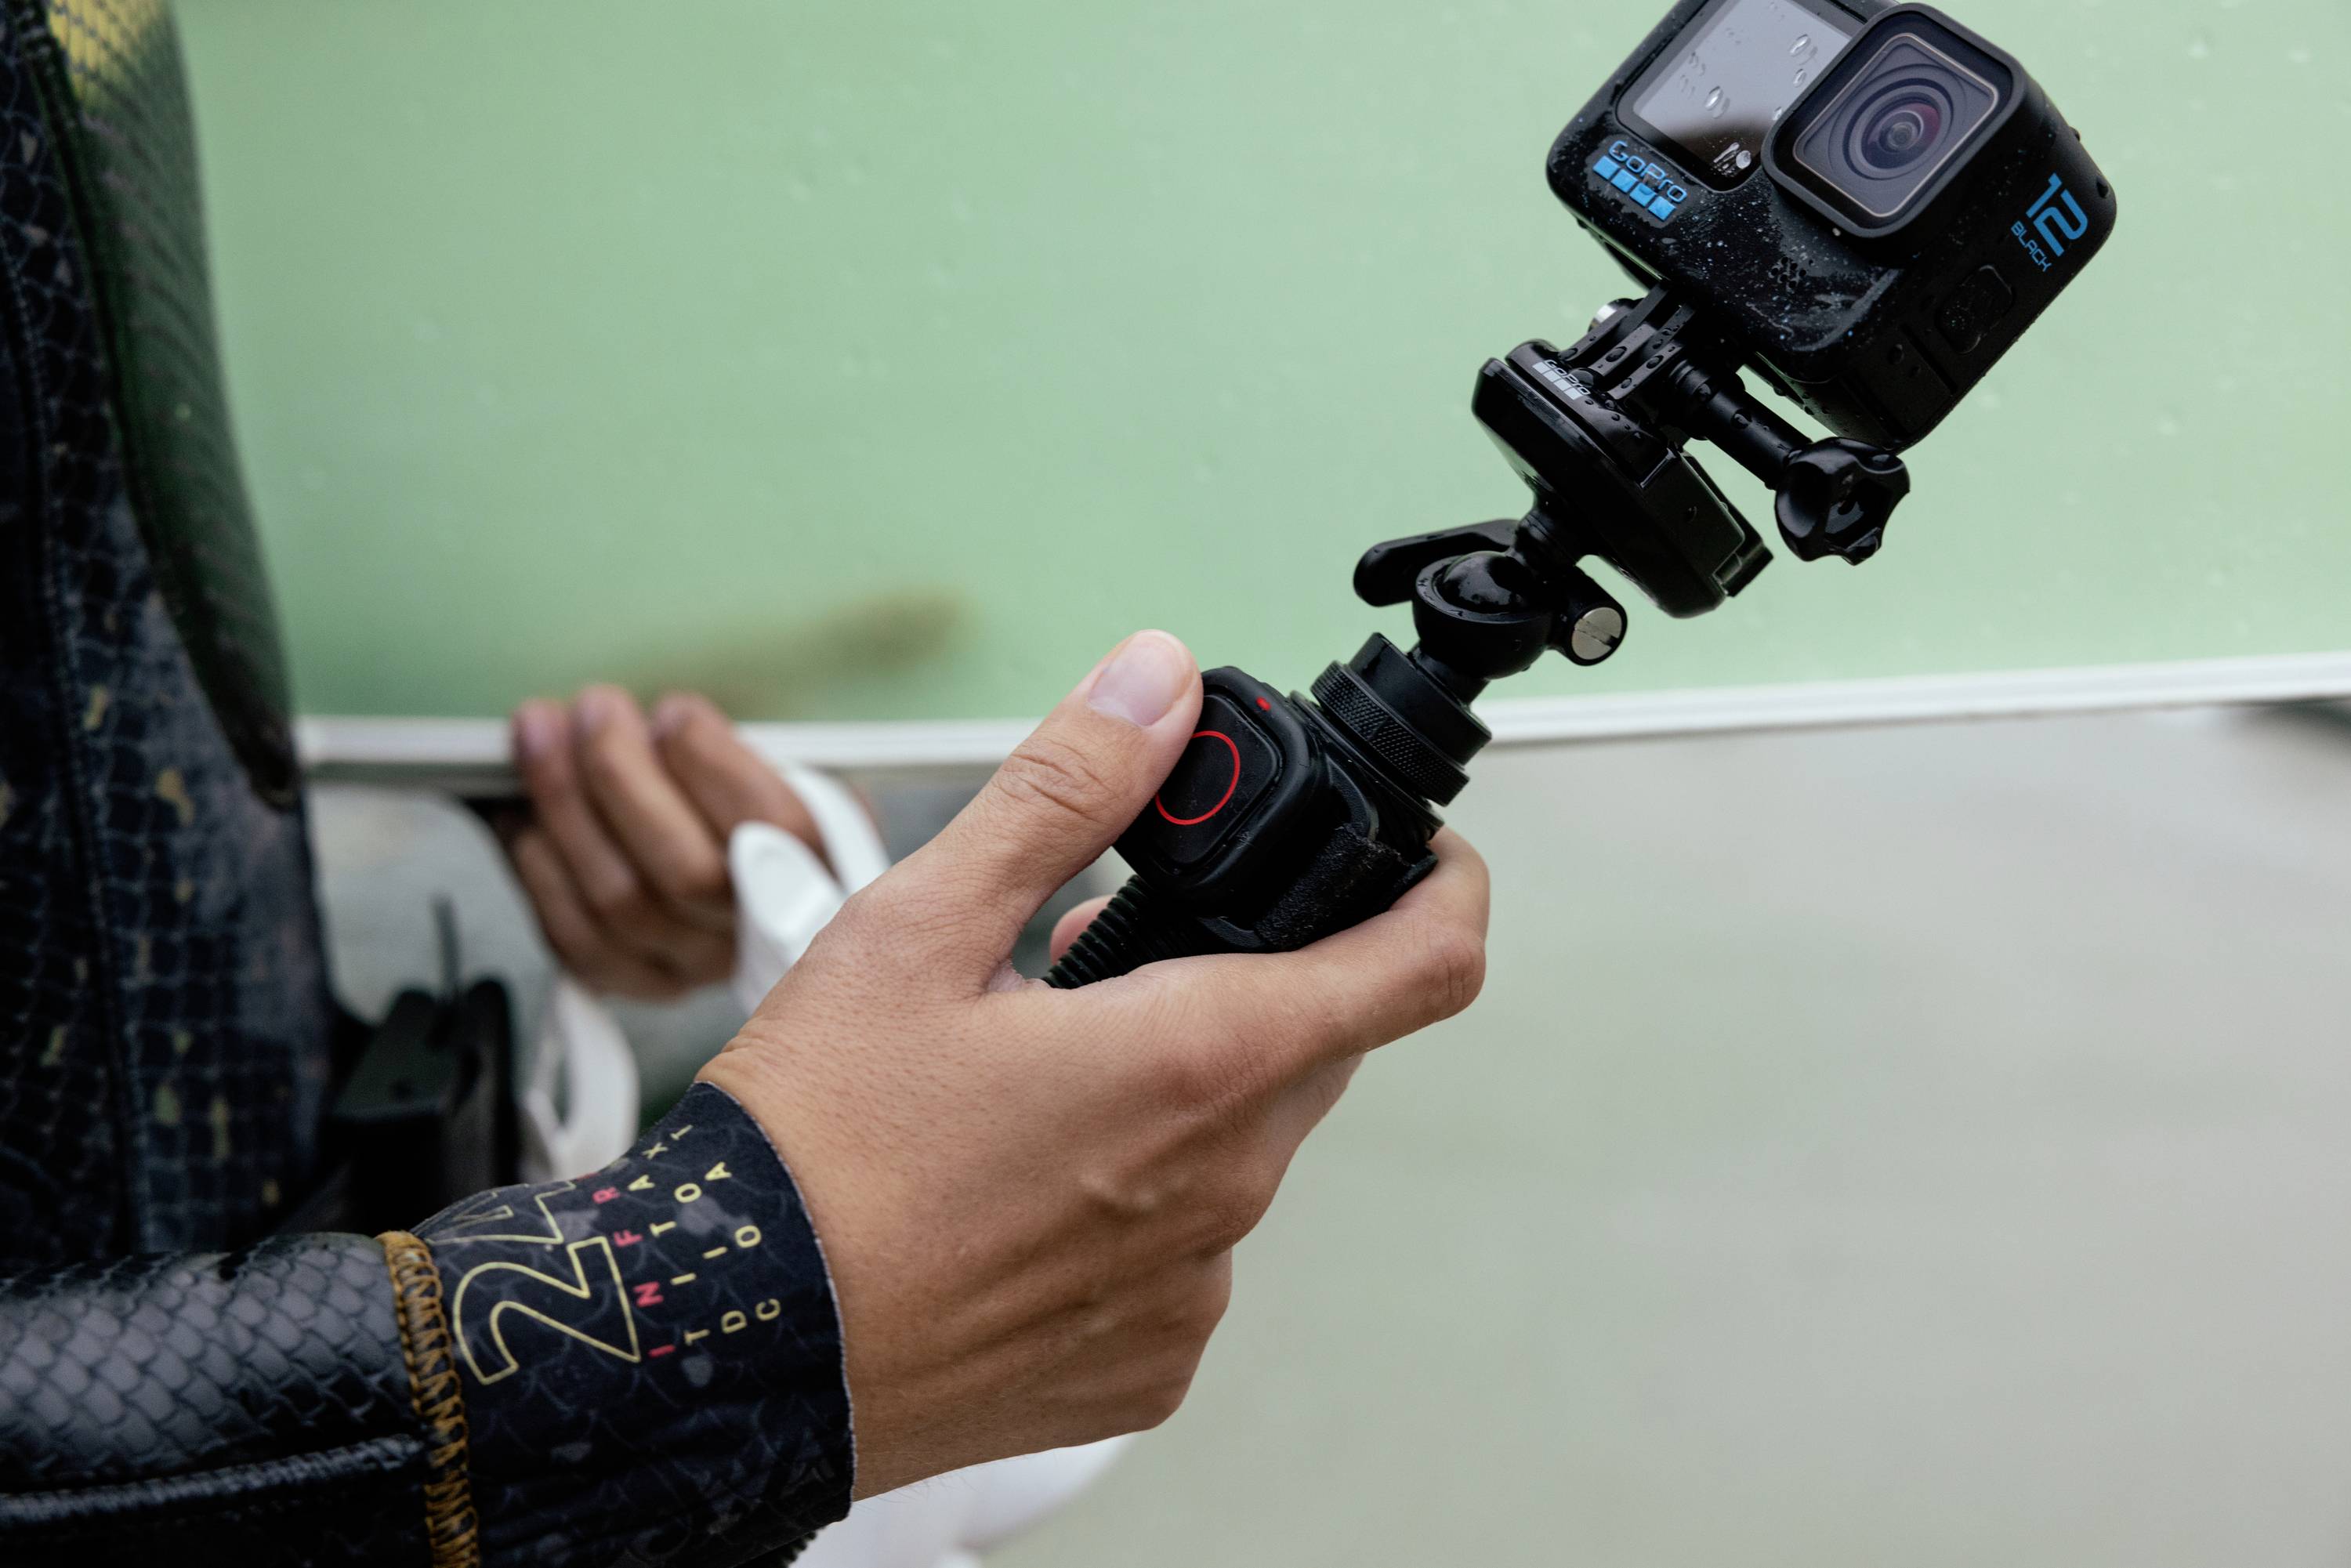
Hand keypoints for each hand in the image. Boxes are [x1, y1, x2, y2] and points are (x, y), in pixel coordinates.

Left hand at [505, 687, 826, 998]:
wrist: (739, 879)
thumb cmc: (746, 805)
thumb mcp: (776, 761)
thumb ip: (727, 748)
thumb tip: (649, 722)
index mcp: (821, 864)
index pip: (778, 827)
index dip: (712, 765)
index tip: (673, 711)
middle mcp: (764, 931)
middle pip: (687, 870)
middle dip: (621, 774)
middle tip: (591, 708)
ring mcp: (698, 964)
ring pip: (621, 900)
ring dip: (565, 805)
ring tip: (541, 735)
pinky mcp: (636, 980)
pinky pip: (577, 938)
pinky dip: (540, 867)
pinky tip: (523, 814)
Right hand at [699, 630, 1488, 1496]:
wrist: (720, 1352)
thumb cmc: (809, 1152)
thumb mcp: (920, 926)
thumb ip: (1064, 792)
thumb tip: (1157, 684)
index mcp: (1198, 1061)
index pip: (1423, 964)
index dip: (1444, 891)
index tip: (1419, 861)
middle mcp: (1224, 1188)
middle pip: (1314, 1044)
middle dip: (1247, 978)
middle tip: (1117, 954)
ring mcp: (1189, 1291)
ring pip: (1240, 1148)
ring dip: (1178, 1091)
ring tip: (1034, 1075)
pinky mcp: (1145, 1366)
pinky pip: (1186, 1254)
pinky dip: (1134, 1200)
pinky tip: (1016, 1188)